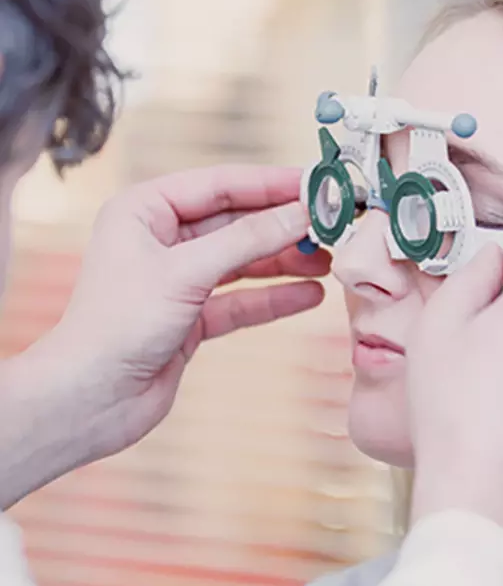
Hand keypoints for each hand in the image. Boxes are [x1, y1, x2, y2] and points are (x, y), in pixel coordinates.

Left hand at [10, 165, 327, 478]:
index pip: (222, 185)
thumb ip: (247, 240)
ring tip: (329, 261)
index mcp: (146, 210)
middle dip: (284, 225)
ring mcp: (179, 279)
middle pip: (237, 222)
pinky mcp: (191, 316)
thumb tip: (301, 214)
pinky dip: (274, 297)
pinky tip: (309, 295)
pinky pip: (242, 299)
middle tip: (331, 224)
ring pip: (244, 261)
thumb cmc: (116, 326)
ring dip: (285, 261)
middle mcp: (162, 239)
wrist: (89, 401)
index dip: (272, 184)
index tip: (317, 184)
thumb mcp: (186, 272)